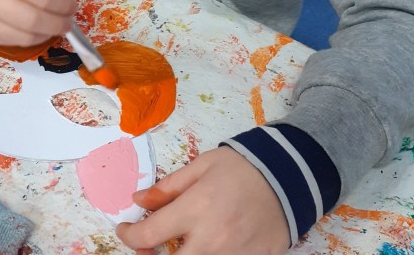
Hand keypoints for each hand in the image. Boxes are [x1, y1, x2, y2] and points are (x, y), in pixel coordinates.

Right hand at [0, 0, 77, 45]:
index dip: (63, 6)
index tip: (72, 6)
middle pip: (34, 20)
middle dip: (58, 24)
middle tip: (68, 23)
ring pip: (23, 36)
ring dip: (46, 34)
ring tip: (55, 27)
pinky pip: (10, 41)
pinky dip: (29, 38)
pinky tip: (36, 30)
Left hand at [117, 147, 290, 254]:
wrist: (289, 175)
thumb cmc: (242, 167)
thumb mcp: (202, 166)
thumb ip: (169, 186)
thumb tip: (138, 200)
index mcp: (197, 208)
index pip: (150, 234)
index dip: (129, 236)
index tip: (125, 230)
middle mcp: (212, 238)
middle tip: (148, 247)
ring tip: (179, 246)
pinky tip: (205, 247)